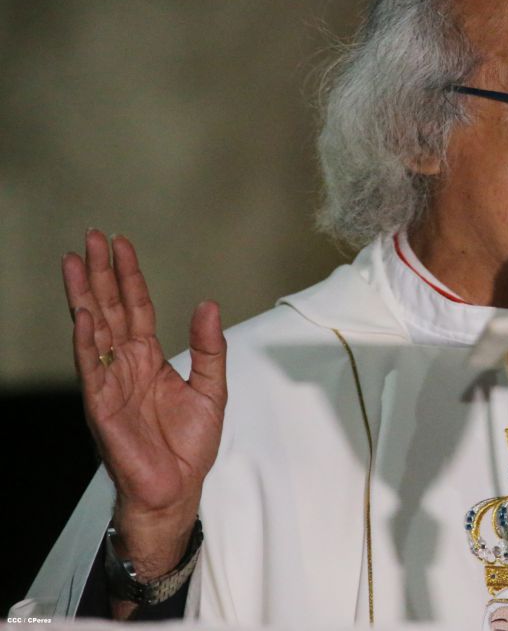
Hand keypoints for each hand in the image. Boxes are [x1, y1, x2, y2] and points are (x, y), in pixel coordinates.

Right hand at [63, 230, 226, 585]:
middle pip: (109, 309)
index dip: (129, 276)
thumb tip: (208, 305)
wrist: (177, 489)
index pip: (136, 307)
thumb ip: (210, 348)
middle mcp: (125, 365)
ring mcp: (111, 384)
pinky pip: (93, 369)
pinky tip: (84, 316)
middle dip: (101, 273)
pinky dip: (88, 343)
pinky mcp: (102, 407)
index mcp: (149, 359)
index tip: (121, 244)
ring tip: (76, 262)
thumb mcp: (212, 388)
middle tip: (92, 237)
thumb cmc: (189, 445)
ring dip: (85, 296)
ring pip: (94, 331)